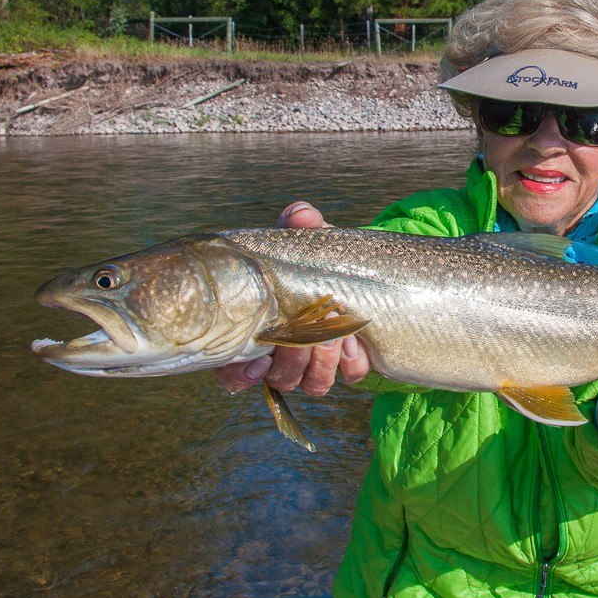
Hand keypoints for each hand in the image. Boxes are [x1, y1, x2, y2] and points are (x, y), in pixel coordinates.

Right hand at [214, 201, 370, 396]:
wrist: (365, 274)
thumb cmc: (319, 260)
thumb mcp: (309, 242)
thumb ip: (302, 226)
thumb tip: (299, 214)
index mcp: (259, 332)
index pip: (233, 371)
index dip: (240, 374)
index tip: (257, 360)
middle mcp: (285, 357)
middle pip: (278, 378)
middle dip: (292, 360)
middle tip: (306, 334)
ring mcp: (318, 365)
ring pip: (312, 383)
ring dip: (321, 362)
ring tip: (334, 333)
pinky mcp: (350, 366)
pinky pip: (349, 376)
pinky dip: (351, 362)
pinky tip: (356, 343)